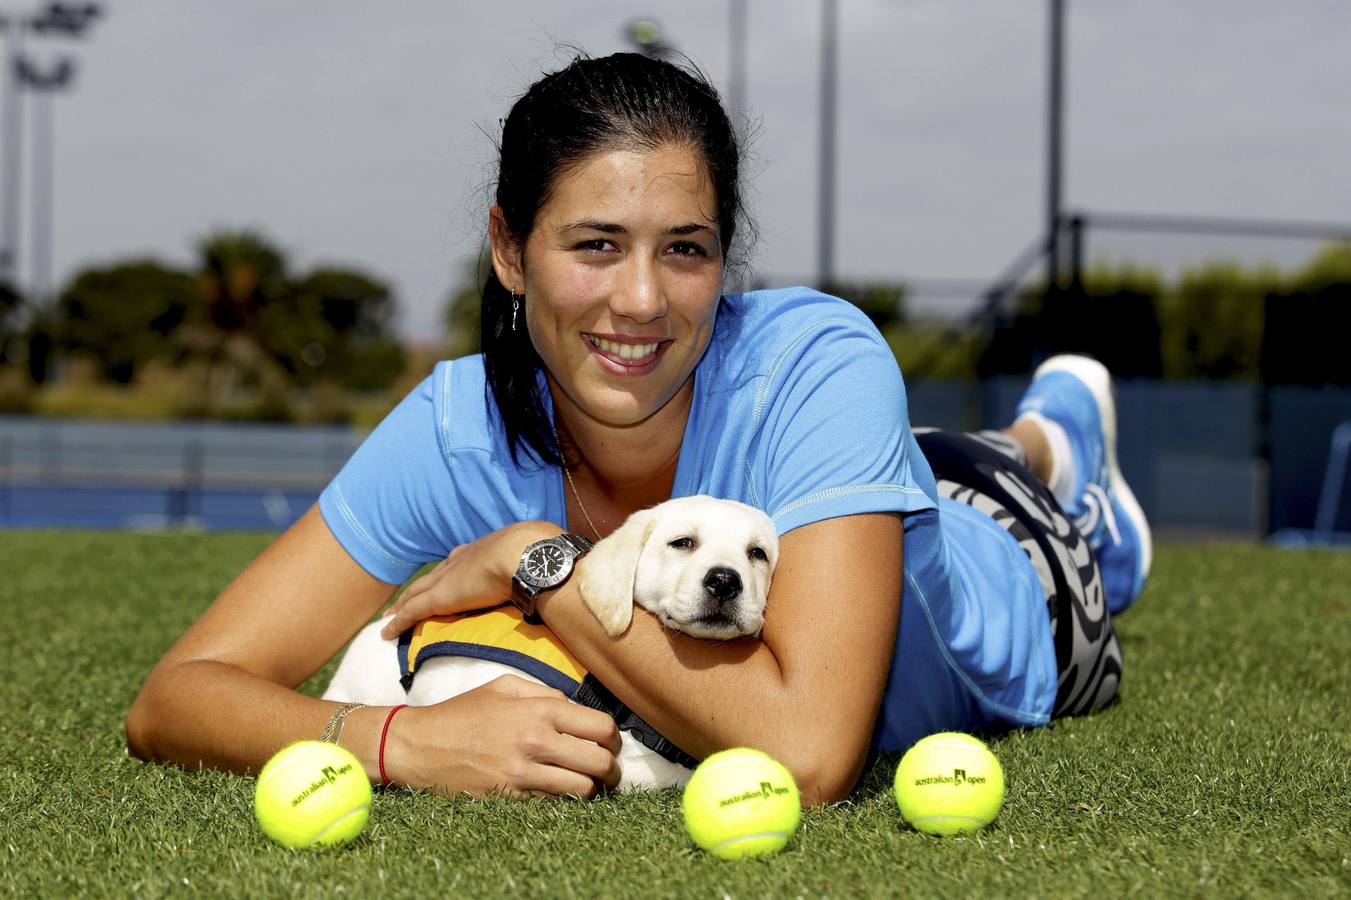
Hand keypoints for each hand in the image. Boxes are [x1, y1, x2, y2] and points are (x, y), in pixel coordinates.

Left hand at [380, 521, 558, 638]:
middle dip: (422, 585)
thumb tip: (574, 575)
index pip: (463, 561)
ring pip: (417, 593)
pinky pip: (412, 612)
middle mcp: (464, 560)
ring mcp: (450, 578)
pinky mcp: (441, 597)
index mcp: (488, 549)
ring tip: (390, 616)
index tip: (449, 574)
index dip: (453, 569)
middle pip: (435, 575)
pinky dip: (398, 622)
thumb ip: (552, 569)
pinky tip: (386, 633)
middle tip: (408, 596)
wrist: (530, 555)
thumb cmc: (545, 554)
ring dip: (403, 604)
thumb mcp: (547, 556)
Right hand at [384, 674, 621, 797]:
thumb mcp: (503, 687)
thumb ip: (544, 693)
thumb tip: (575, 707)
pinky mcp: (511, 798)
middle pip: (600, 763)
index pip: (601, 727)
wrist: (419, 746)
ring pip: (583, 790)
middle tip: (608, 770)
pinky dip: (563, 800)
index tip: (611, 745)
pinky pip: (554, 804)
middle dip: (611, 769)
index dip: (614, 739)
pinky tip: (557, 792)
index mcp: (539, 711)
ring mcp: (523, 774)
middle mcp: (536, 742)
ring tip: (587, 784)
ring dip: (591, 789)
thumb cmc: (461, 713)